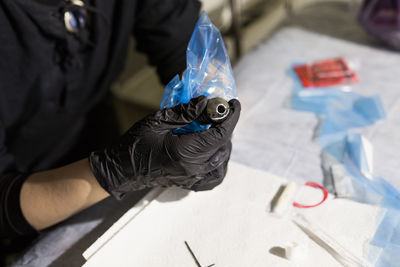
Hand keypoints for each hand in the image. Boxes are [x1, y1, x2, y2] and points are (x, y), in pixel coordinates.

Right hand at [89, 96, 240, 198]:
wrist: (121, 170)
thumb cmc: (135, 144)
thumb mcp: (158, 121)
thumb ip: (185, 112)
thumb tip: (206, 102)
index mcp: (186, 151)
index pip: (220, 133)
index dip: (231, 116)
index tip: (233, 104)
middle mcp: (194, 168)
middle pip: (223, 146)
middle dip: (226, 126)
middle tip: (219, 112)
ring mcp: (192, 178)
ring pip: (222, 161)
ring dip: (224, 144)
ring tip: (215, 130)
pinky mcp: (189, 183)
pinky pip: (214, 177)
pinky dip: (219, 164)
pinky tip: (214, 154)